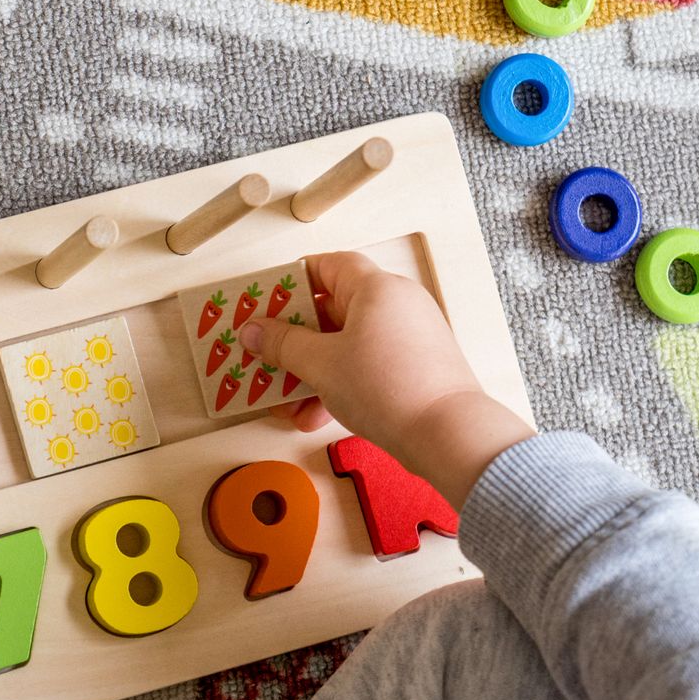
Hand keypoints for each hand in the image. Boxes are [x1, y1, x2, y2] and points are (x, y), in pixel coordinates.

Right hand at [236, 252, 533, 505]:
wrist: (446, 434)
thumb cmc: (386, 387)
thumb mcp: (321, 364)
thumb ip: (282, 344)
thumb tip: (252, 330)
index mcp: (376, 288)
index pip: (328, 265)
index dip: (293, 281)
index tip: (266, 303)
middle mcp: (397, 303)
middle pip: (334, 308)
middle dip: (297, 337)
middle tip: (268, 353)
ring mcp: (410, 336)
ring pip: (349, 343)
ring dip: (314, 370)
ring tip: (287, 399)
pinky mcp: (417, 366)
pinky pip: (368, 365)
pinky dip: (341, 384)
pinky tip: (315, 416)